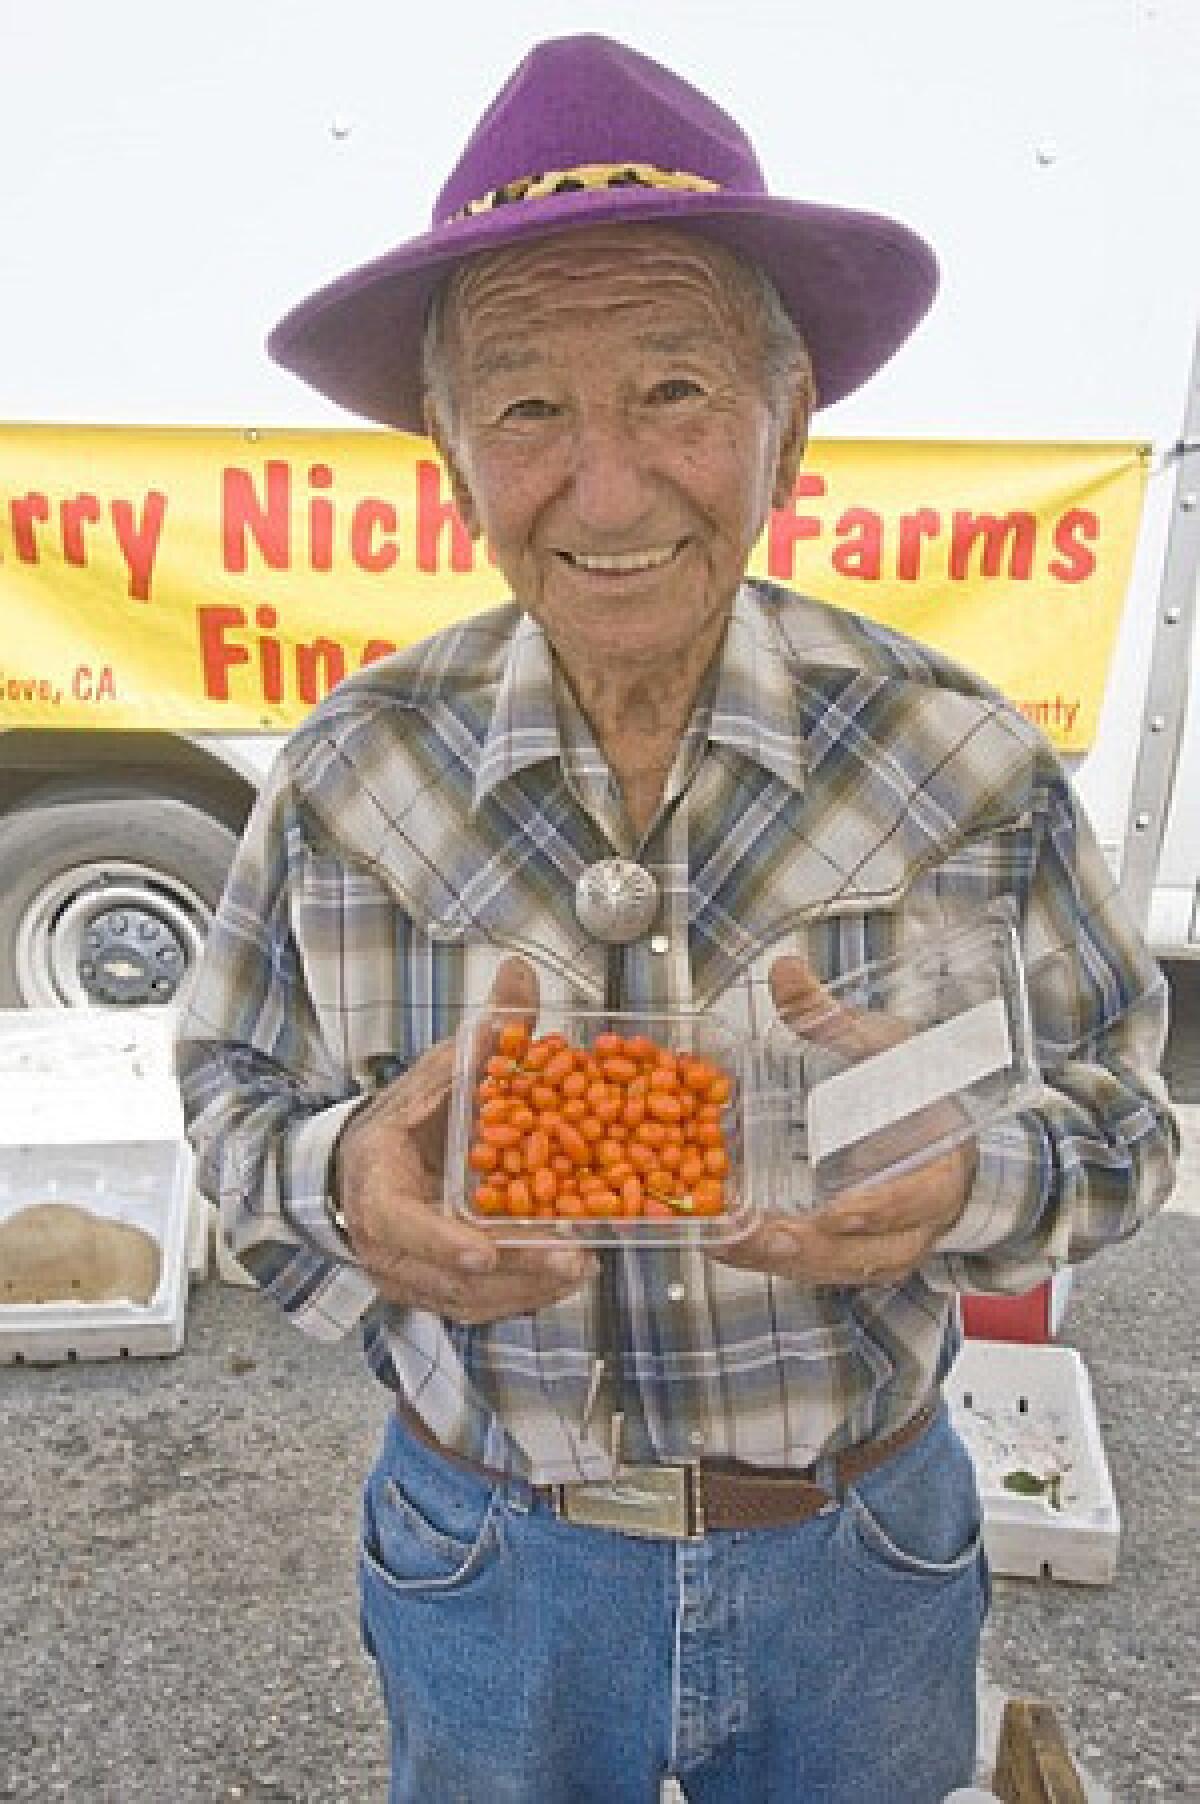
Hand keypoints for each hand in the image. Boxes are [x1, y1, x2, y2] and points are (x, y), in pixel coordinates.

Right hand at [334, 957, 598, 1320]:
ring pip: (465, 1300)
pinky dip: (520, 1297)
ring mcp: (405, 1275)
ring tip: (582, 1266)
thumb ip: (485, 1032)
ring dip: (526, 1290)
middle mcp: (384, 1243)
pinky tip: (563, 1279)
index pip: (399, 1223)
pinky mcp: (430, 1292)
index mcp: (376, 1184)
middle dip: (513, 1272)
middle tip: (572, 1257)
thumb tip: (520, 973)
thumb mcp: (440, 1070)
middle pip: (446, 1275)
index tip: (483, 1249)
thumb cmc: (405, 1119)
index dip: (439, 1239)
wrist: (361, 1166)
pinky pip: (475, 1307)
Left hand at [711, 954, 976, 1286]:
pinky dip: (768, 1260)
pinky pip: (812, 1267)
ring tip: (724, 1243)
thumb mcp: (883, 1047)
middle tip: (755, 1235)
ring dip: (777, 1261)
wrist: (936, 1130)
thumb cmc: (915, 1088)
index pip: (917, 1198)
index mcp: (939, 1171)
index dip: (881, 1207)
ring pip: (832, 1268)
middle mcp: (914, 1223)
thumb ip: (832, 1018)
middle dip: (808, 1247)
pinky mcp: (847, 1255)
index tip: (839, 1210)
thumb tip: (787, 971)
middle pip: (866, 1252)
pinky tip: (721, 1244)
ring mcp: (880, 1246)